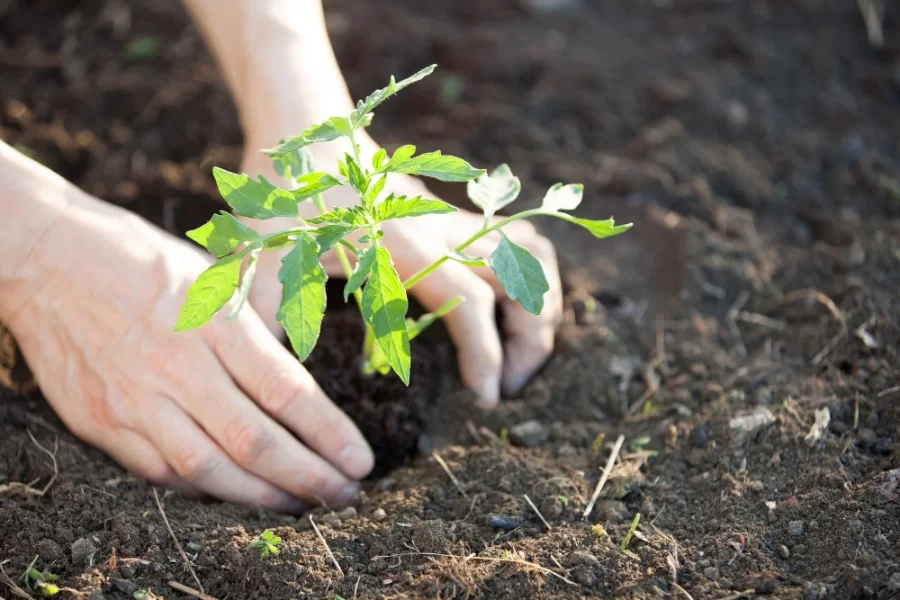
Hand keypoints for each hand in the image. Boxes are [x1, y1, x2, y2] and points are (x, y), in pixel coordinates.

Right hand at [0, 192, 372, 510]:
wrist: (44, 257)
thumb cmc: (141, 258)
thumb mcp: (213, 277)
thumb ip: (252, 334)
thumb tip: (295, 388)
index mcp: (214, 320)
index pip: (286, 391)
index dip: (329, 434)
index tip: (360, 461)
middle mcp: (177, 365)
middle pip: (254, 440)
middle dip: (309, 477)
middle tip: (345, 495)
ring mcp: (134, 398)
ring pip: (209, 468)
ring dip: (262, 496)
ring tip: (301, 503)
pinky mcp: (101, 421)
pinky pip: (161, 472)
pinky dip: (205, 490)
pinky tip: (236, 494)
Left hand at [241, 148, 562, 405]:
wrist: (303, 128)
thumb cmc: (281, 198)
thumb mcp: (266, 263)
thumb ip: (271, 321)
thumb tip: (271, 388)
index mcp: (403, 248)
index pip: (471, 304)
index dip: (485, 355)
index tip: (487, 400)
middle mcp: (440, 231)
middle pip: (517, 282)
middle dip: (527, 342)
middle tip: (507, 392)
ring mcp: (452, 219)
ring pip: (529, 255)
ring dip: (540, 305)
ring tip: (525, 355)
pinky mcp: (453, 215)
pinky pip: (514, 237)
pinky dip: (531, 272)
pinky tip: (516, 306)